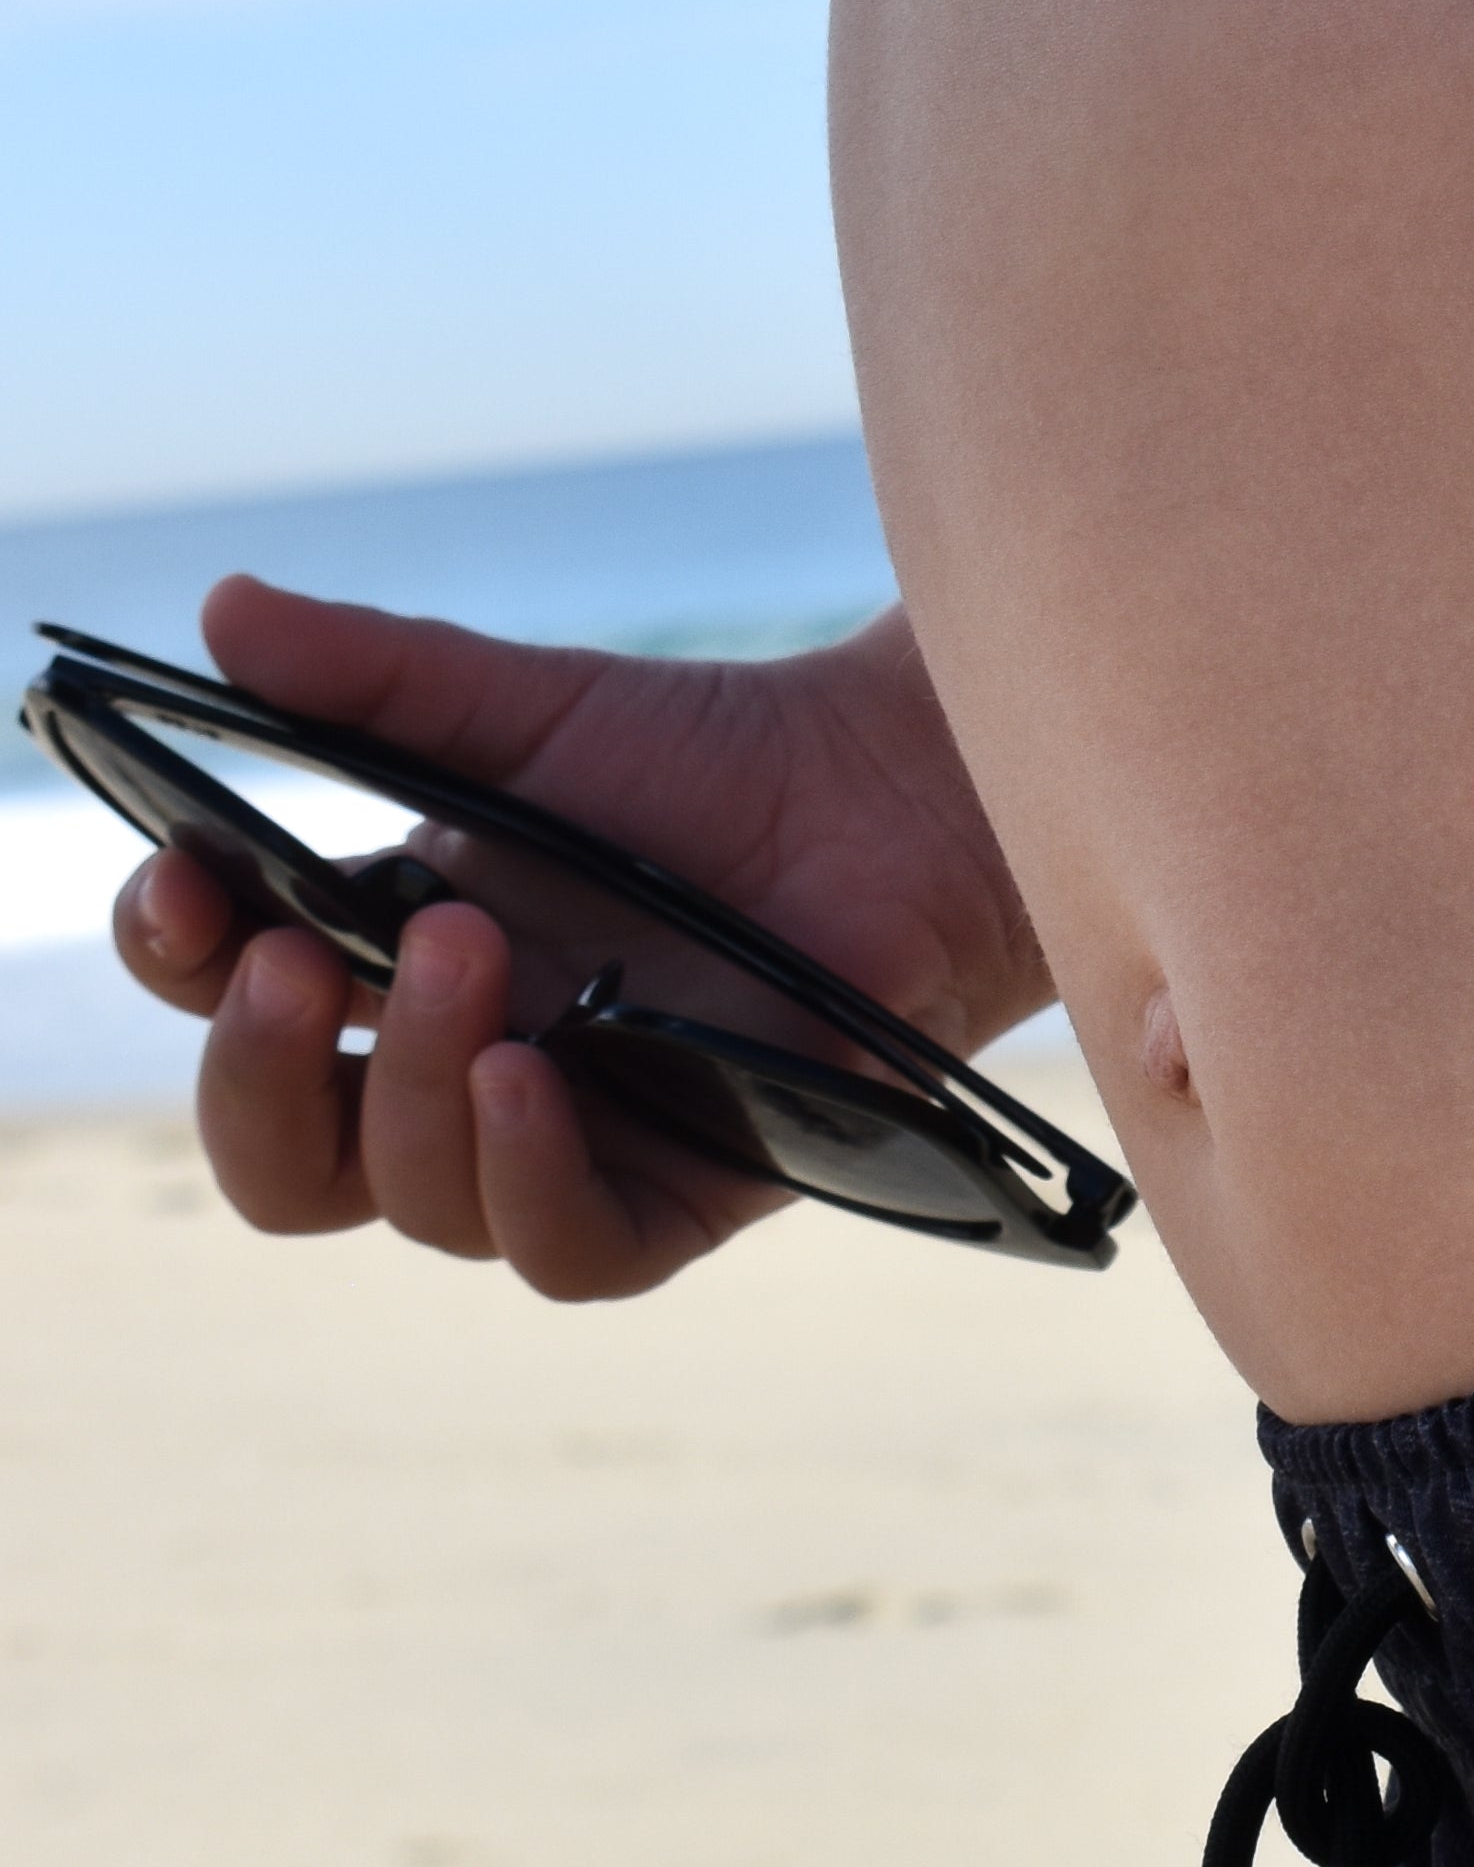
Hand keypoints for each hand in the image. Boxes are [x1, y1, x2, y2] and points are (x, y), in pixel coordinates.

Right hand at [111, 578, 1045, 1299]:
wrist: (898, 796)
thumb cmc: (717, 760)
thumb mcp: (526, 706)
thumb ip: (376, 675)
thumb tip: (224, 615)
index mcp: (393, 963)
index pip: (233, 1003)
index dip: (183, 964)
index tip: (183, 886)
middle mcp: (466, 1070)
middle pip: (291, 1157)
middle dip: (260, 1073)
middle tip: (296, 967)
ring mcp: (579, 1139)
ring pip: (419, 1199)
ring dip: (413, 1089)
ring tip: (469, 954)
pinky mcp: (692, 1188)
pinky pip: (572, 1251)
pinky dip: (527, 1177)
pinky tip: (532, 1077)